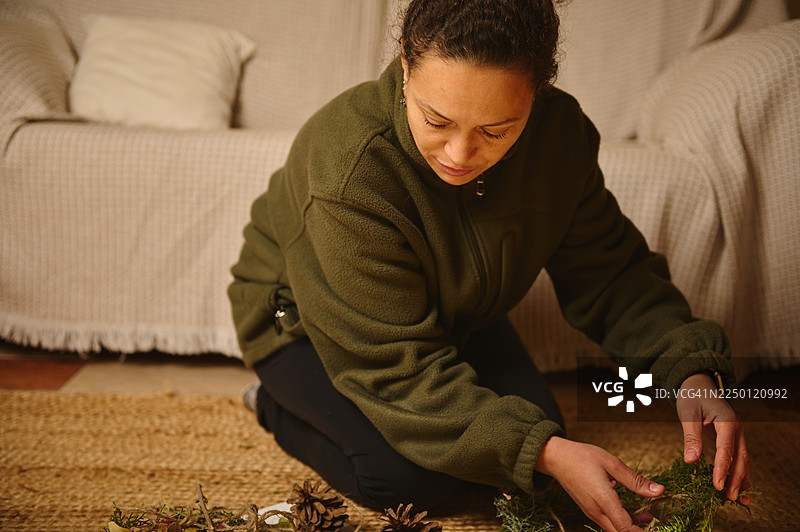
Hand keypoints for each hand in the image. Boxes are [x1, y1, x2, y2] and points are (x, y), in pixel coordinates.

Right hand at [535, 436, 663, 531]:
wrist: (556, 458)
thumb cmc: (582, 456)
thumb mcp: (611, 463)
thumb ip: (635, 481)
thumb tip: (659, 491)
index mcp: (603, 499)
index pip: (626, 528)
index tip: (658, 528)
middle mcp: (596, 511)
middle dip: (638, 530)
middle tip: (655, 521)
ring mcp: (591, 512)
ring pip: (615, 529)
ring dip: (631, 527)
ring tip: (648, 516)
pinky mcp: (589, 511)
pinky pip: (608, 523)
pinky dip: (622, 522)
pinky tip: (632, 512)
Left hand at [676, 373, 750, 503]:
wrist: (698, 384)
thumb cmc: (692, 396)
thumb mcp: (688, 413)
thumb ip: (691, 436)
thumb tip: (692, 460)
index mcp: (726, 421)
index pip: (726, 449)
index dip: (722, 469)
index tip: (718, 485)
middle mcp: (736, 428)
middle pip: (740, 457)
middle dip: (736, 478)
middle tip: (730, 497)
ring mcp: (737, 433)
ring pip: (742, 459)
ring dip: (741, 479)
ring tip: (739, 499)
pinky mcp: (733, 437)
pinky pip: (738, 456)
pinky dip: (739, 472)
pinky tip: (738, 486)